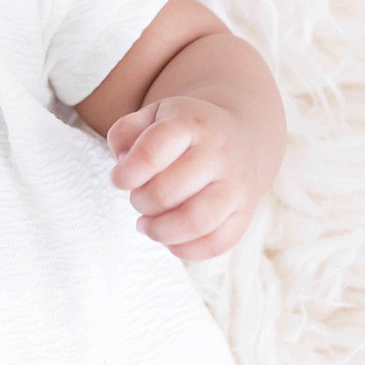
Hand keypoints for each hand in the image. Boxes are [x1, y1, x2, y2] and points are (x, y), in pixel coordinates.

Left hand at [106, 95, 259, 261]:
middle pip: (167, 190)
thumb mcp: (153, 115)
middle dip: (139, 201)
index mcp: (191, 124)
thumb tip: (122, 164)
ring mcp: (236, 185)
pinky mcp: (245, 213)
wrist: (241, 136)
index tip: (119, 179)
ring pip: (194, 221)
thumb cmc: (185, 130)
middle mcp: (219, 153)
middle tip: (137, 198)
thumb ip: (125, 132)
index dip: (125, 173)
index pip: (150, 152)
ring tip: (146, 224)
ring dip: (159, 230)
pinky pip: (216, 243)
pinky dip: (184, 249)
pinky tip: (169, 238)